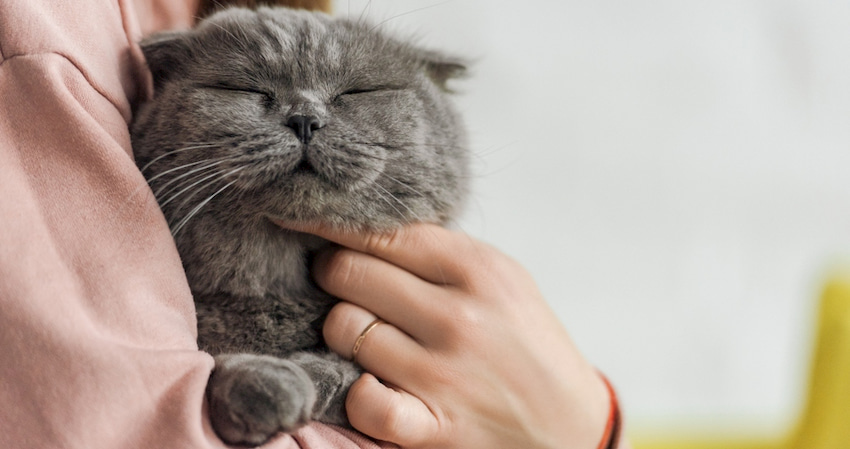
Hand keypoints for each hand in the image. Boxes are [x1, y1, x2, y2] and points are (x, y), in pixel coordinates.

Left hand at [285, 223, 615, 447]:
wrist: (572, 425)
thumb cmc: (528, 343)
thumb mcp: (505, 280)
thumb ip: (442, 253)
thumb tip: (366, 226)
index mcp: (479, 269)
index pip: (382, 231)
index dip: (332, 224)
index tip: (303, 217)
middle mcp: (460, 316)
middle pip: (349, 273)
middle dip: (332, 274)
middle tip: (338, 280)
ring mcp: (445, 374)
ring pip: (345, 330)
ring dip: (344, 333)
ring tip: (366, 335)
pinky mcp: (435, 426)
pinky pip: (363, 400)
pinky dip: (358, 392)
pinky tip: (372, 385)